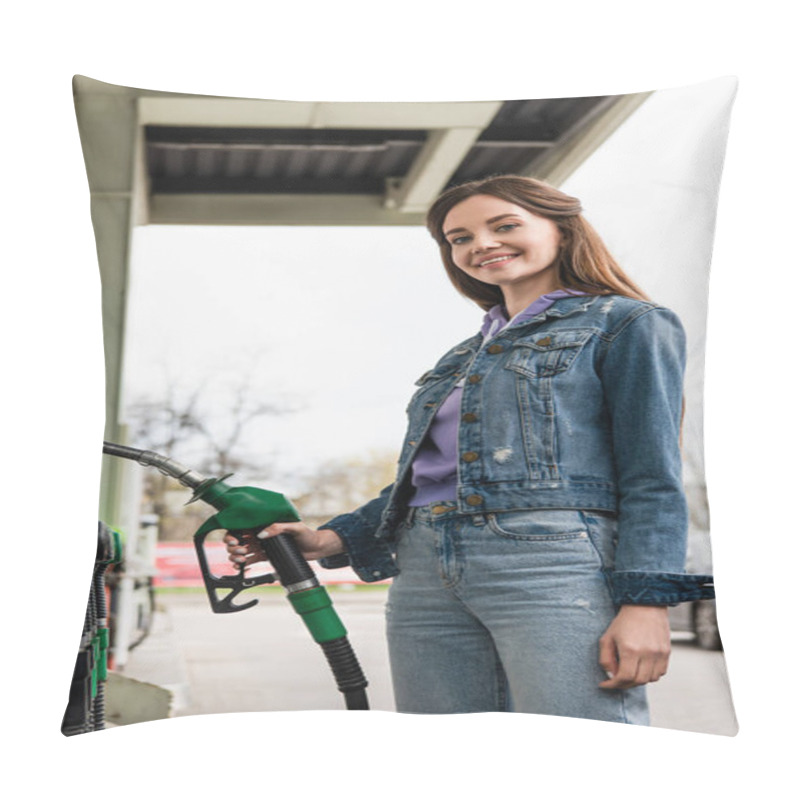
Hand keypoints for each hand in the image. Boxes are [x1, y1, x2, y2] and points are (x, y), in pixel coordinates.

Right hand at [224, 523, 344, 566]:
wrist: (315, 548)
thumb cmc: (307, 534)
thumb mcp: (295, 527)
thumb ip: (279, 527)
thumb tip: (262, 533)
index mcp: (265, 523)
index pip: (243, 525)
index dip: (234, 532)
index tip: (234, 540)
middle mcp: (262, 533)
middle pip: (238, 538)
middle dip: (233, 545)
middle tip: (240, 550)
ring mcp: (263, 545)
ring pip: (242, 550)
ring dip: (236, 555)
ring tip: (241, 559)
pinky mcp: (267, 556)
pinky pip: (251, 559)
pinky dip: (243, 564)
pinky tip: (240, 567)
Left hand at [598, 605, 670, 689]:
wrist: (645, 605)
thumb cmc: (624, 621)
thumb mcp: (607, 637)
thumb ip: (606, 658)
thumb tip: (611, 675)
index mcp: (630, 649)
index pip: (624, 677)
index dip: (613, 684)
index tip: (605, 684)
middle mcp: (647, 653)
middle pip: (637, 681)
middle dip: (624, 684)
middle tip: (616, 680)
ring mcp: (659, 654)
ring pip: (650, 679)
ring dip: (638, 680)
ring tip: (629, 672)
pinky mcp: (667, 652)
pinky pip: (660, 672)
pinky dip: (650, 675)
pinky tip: (642, 667)